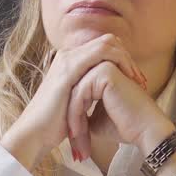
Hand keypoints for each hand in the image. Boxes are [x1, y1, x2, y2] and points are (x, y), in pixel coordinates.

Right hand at [0, 34, 147, 169]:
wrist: (35, 134)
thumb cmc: (54, 125)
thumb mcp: (75, 103)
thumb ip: (88, 93)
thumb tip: (104, 96)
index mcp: (69, 62)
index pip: (104, 48)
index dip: (123, 61)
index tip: (136, 81)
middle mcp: (68, 56)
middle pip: (108, 41)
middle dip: (128, 58)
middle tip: (140, 79)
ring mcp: (68, 60)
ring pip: (107, 44)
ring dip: (126, 60)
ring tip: (138, 80)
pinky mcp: (69, 69)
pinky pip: (101, 54)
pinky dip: (118, 63)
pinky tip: (128, 79)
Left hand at [67, 61, 174, 162]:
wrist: (145, 130)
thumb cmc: (124, 126)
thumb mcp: (96, 119)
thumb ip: (82, 113)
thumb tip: (63, 120)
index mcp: (101, 74)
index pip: (76, 92)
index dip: (71, 116)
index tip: (72, 139)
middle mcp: (102, 65)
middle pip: (73, 91)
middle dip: (69, 119)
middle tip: (72, 144)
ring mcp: (104, 66)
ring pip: (74, 93)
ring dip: (71, 119)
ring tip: (74, 141)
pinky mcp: (105, 72)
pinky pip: (80, 93)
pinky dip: (75, 115)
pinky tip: (76, 133)